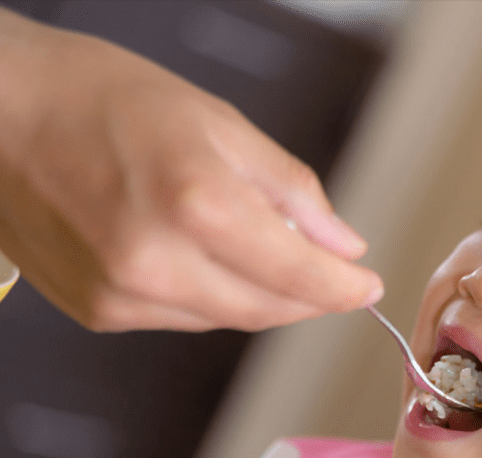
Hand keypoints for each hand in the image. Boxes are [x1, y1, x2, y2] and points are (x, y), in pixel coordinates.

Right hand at [0, 8, 382, 331]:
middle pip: (267, 309)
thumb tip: (343, 245)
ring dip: (261, 295)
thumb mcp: (219, 124)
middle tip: (332, 275)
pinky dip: (211, 295)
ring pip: (227, 318)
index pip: (297, 275)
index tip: (367, 287)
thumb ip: (291, 190)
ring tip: (261, 249)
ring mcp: (121, 295)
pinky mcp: (98, 311)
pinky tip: (203, 256)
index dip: (343, 288)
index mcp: (196, 204)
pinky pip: (182, 317)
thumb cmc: (105, 99)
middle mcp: (156, 263)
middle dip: (309, 298)